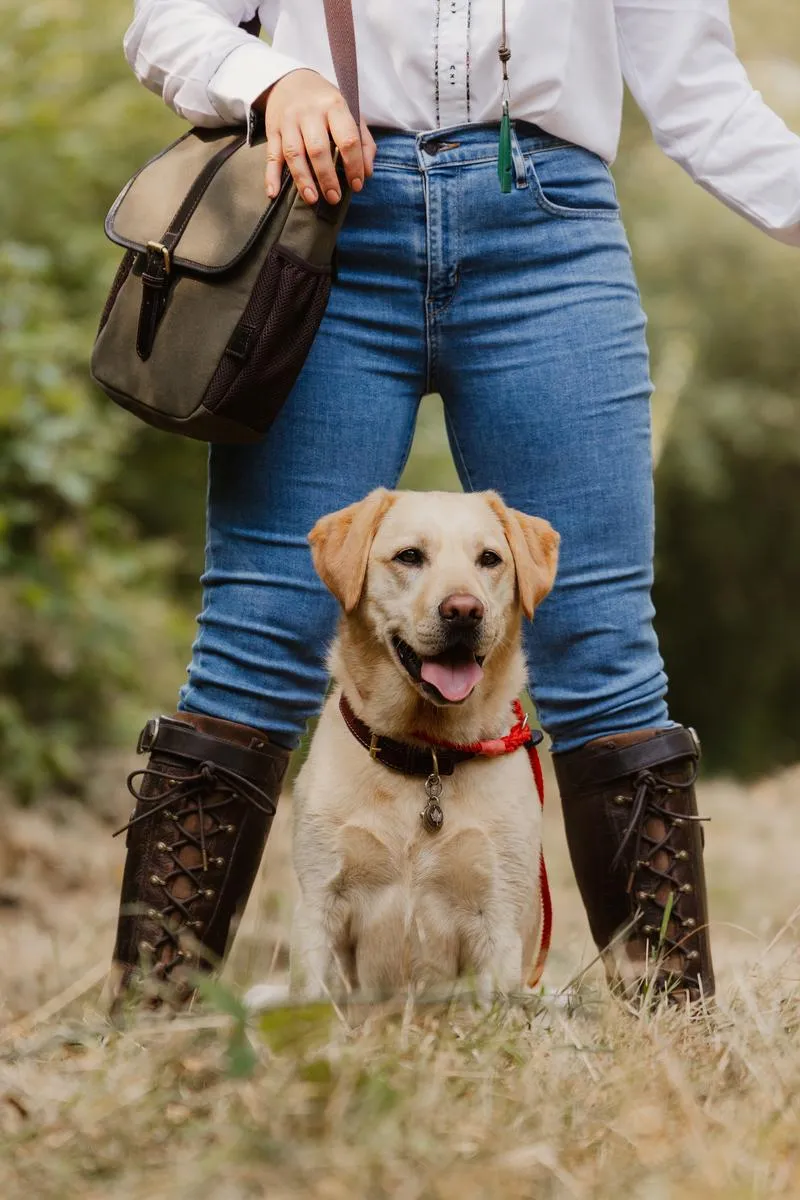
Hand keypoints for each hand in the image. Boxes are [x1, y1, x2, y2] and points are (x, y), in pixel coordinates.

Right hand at [260, 69, 376, 204]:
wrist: (290, 80)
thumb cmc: (325, 103)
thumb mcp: (350, 112)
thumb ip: (363, 141)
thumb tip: (368, 172)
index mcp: (334, 106)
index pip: (347, 139)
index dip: (354, 165)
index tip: (356, 185)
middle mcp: (309, 112)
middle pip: (318, 149)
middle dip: (327, 177)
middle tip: (334, 198)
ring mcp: (288, 121)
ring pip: (294, 154)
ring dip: (303, 179)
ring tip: (312, 199)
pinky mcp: (272, 130)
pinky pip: (271, 155)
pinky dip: (271, 176)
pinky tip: (273, 193)